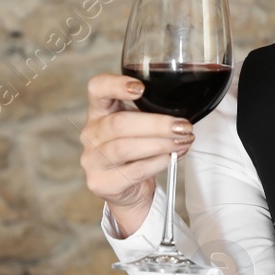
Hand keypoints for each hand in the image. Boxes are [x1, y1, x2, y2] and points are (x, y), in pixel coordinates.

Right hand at [80, 73, 194, 233]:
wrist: (129, 189)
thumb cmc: (136, 152)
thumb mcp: (139, 126)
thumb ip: (151, 114)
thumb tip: (181, 116)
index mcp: (99, 112)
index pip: (97, 89)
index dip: (115, 85)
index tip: (141, 88)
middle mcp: (91, 134)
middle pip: (118, 123)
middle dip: (156, 125)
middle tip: (183, 127)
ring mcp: (92, 160)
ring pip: (124, 148)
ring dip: (160, 144)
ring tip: (182, 142)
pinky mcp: (100, 182)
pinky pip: (133, 171)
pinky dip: (157, 163)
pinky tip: (171, 158)